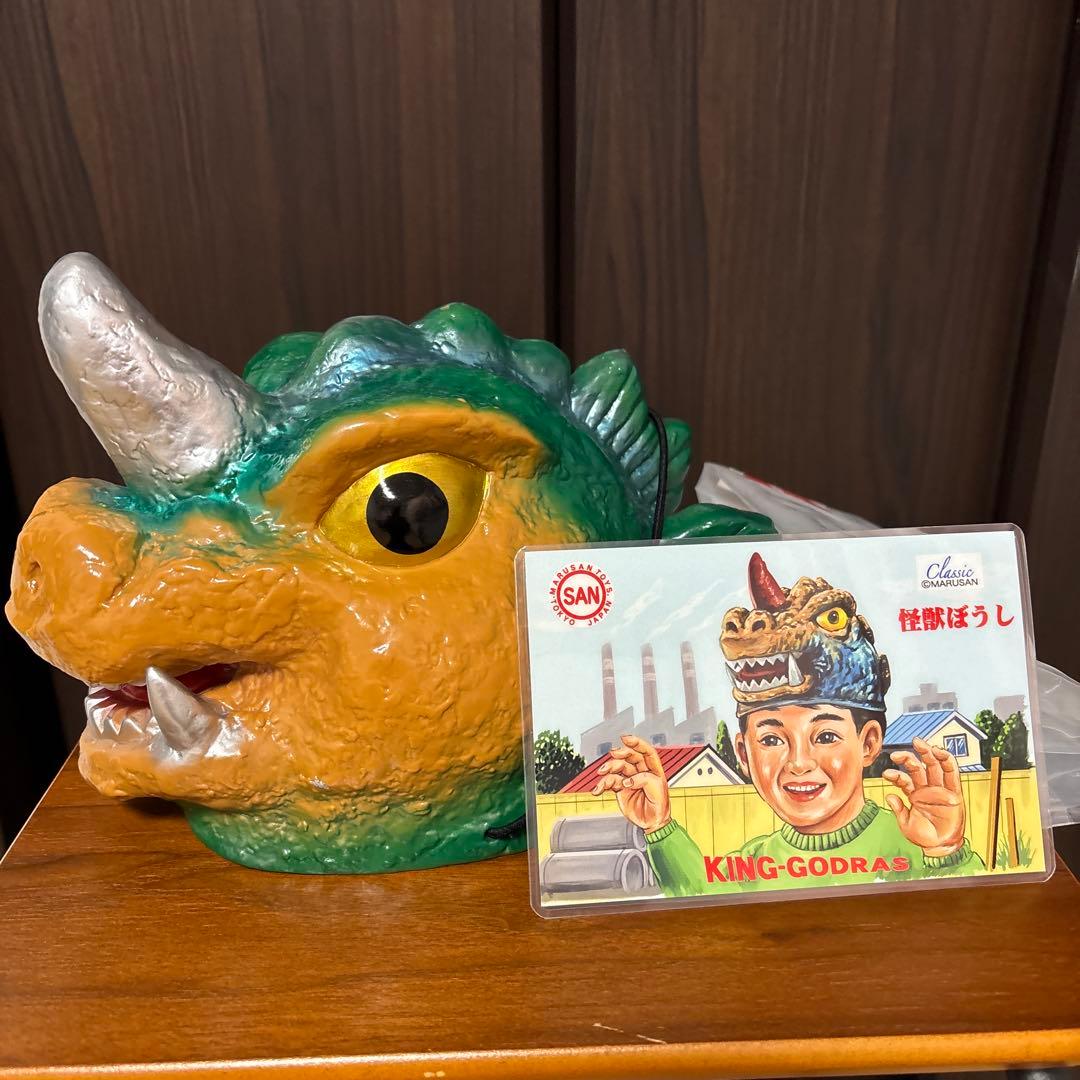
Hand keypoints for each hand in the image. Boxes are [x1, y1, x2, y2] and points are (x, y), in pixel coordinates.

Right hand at [590, 734, 670, 832]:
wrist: (652, 823)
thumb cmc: (660, 806)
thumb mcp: (658, 790)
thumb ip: (644, 780)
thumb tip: (627, 780)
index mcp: (653, 769)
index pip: (646, 752)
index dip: (637, 743)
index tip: (625, 739)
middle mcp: (640, 771)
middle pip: (629, 757)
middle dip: (621, 753)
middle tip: (613, 752)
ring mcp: (629, 779)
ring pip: (617, 768)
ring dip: (608, 768)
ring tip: (602, 772)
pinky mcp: (620, 789)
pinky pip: (609, 782)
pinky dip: (602, 785)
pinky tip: (597, 789)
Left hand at [883, 737, 965, 856]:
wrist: (941, 847)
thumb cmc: (924, 836)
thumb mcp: (906, 824)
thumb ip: (899, 810)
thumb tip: (890, 796)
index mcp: (914, 794)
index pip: (904, 779)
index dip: (895, 775)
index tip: (886, 774)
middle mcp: (927, 789)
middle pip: (918, 767)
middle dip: (908, 757)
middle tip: (896, 754)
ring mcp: (940, 789)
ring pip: (933, 765)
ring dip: (927, 752)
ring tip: (918, 743)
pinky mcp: (954, 792)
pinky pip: (952, 773)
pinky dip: (947, 760)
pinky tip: (939, 750)